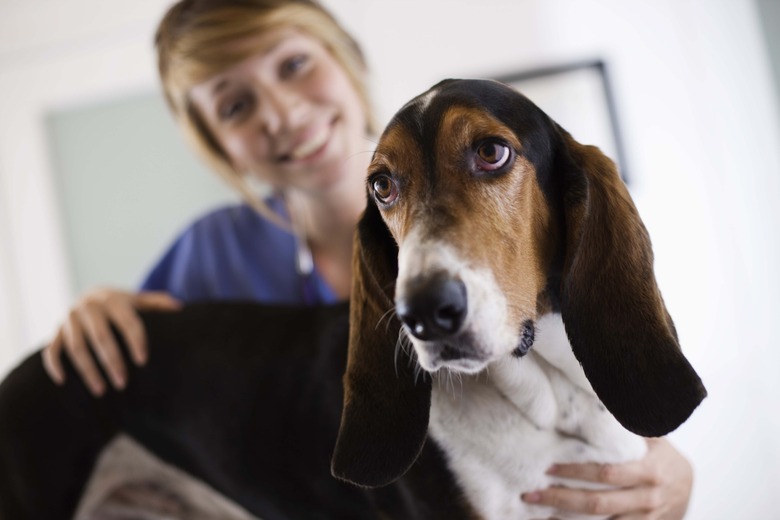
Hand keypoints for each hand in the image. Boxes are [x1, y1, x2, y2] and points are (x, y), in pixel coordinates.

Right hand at [43, 288, 181, 395]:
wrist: (91, 296)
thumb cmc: (122, 305)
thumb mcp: (139, 300)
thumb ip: (158, 303)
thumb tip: (180, 308)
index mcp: (113, 300)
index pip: (127, 321)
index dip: (136, 341)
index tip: (143, 361)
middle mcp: (89, 307)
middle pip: (100, 337)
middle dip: (112, 361)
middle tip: (123, 383)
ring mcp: (70, 318)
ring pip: (76, 347)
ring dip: (87, 370)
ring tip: (101, 391)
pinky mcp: (56, 330)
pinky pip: (51, 348)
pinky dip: (54, 365)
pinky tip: (63, 381)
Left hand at [522, 438, 692, 518]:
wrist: (690, 489)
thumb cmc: (664, 458)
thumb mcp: (653, 438)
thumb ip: (627, 427)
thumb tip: (596, 400)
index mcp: (650, 470)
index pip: (607, 473)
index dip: (577, 472)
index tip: (550, 467)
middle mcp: (647, 498)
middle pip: (598, 503)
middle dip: (562, 499)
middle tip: (531, 493)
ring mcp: (644, 519)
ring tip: (537, 512)